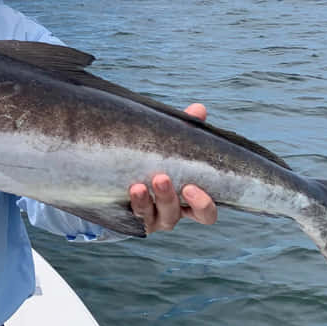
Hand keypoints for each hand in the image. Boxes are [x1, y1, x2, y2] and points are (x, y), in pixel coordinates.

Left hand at [129, 103, 217, 232]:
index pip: (205, 213)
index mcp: (187, 200)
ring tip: (138, 185)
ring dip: (144, 200)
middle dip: (168, 197)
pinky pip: (129, 214)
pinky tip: (128, 188)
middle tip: (161, 178)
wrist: (121, 174)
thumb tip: (199, 109)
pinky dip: (130, 201)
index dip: (203, 205)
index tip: (192, 187)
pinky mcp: (127, 216)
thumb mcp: (172, 146)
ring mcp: (148, 216)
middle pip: (175, 213)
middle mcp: (169, 212)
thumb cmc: (158, 160)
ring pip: (149, 215)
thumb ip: (186, 131)